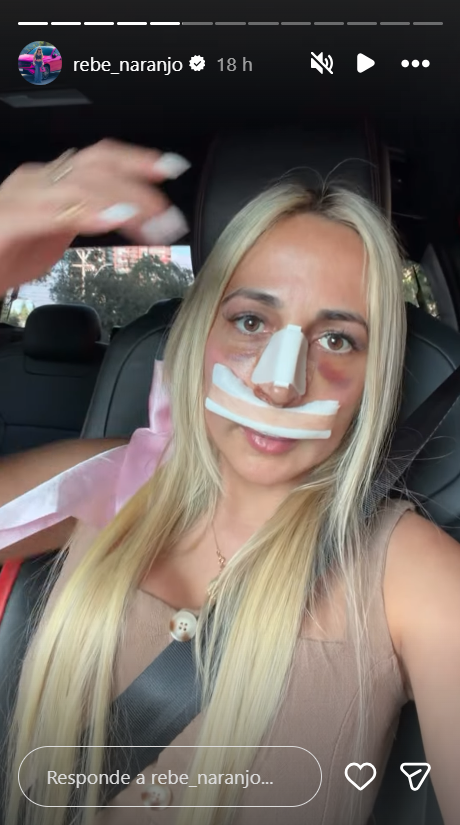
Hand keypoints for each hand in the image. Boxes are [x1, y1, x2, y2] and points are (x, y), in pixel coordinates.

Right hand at [0, 139, 189, 294]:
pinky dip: (87, 213)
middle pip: (96, 166)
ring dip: (123, 202)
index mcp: (50, 181)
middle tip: (167, 211)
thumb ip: (82, 218)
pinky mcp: (10, 221)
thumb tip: (117, 215)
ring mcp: (23, 197)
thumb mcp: (52, 234)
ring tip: (150, 222)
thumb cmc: (4, 253)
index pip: (99, 158)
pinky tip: (110, 219)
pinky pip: (53, 212)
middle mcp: (38, 181)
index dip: (137, 158)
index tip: (170, 167)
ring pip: (81, 186)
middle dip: (139, 185)